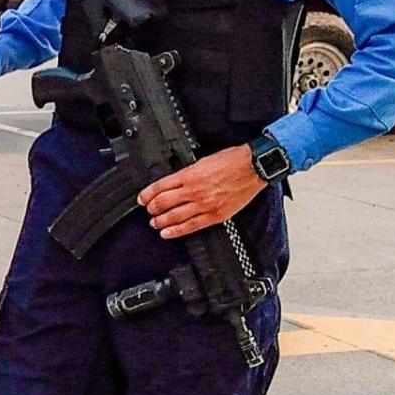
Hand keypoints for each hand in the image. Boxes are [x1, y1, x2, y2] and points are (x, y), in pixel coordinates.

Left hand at [138, 145, 265, 238]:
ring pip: (174, 217)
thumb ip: (186, 174)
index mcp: (189, 174)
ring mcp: (204, 205)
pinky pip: (191, 226)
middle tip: (148, 211)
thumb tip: (172, 183)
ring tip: (154, 223)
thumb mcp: (202, 161)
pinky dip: (176, 231)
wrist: (253, 167)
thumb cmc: (231, 161)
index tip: (142, 199)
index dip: (147, 195)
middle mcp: (194, 190)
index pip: (159, 187)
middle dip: (151, 209)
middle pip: (163, 203)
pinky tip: (167, 233)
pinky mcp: (215, 215)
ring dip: (160, 221)